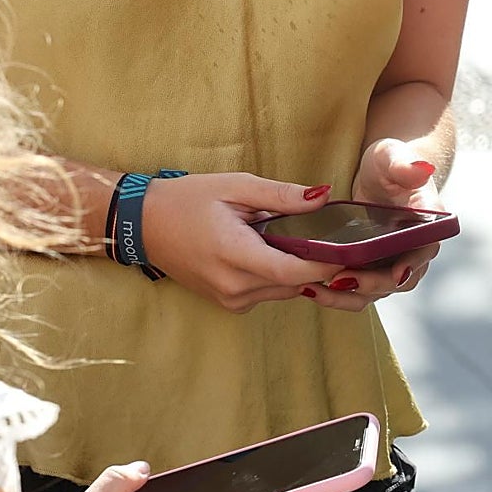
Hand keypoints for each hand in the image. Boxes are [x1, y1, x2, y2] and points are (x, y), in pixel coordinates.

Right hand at [141, 173, 342, 312]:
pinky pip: (268, 293)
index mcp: (234, 254)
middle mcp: (234, 286)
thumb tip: (323, 197)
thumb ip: (281, 196)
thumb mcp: (235, 187)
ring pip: (285, 291)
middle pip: (294, 283)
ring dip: (296, 271)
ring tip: (296, 241)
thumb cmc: (187, 201)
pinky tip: (270, 253)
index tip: (349, 251)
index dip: (326, 264)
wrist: (143, 225)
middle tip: (333, 241)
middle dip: (316, 265)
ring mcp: (231, 299)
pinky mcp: (229, 304)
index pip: (293, 271)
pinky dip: (278, 277)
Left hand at [299, 139, 441, 310]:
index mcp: (426, 225)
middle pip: (399, 279)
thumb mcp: (392, 157)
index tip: (398, 273)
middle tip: (341, 280)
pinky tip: (310, 288)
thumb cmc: (389, 165)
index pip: (424, 249)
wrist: (380, 177)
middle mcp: (414, 251)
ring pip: (376, 291)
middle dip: (372, 284)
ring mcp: (392, 264)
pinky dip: (336, 294)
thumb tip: (421, 168)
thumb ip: (404, 164)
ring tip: (317, 289)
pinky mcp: (372, 270)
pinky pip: (357, 290)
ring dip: (348, 296)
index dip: (412, 263)